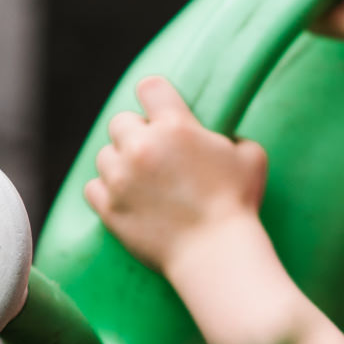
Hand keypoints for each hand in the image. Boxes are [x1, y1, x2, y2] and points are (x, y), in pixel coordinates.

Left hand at [84, 76, 267, 275]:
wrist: (216, 256)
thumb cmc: (237, 205)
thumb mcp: (250, 155)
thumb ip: (231, 136)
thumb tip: (221, 137)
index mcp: (175, 126)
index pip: (149, 87)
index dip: (155, 97)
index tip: (158, 109)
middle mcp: (142, 146)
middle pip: (121, 121)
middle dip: (136, 133)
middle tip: (153, 153)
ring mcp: (120, 178)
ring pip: (104, 155)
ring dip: (120, 163)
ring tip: (141, 179)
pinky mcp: (109, 208)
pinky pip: (92, 187)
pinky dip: (106, 191)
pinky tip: (126, 197)